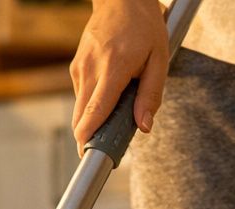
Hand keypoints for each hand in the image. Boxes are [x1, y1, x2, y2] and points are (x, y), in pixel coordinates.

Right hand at [70, 0, 169, 145]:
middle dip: (90, 135)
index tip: (87, 155)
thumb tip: (144, 126)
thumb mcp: (159, 59)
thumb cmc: (144, 27)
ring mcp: (79, 67)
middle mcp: (91, 69)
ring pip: (81, 107)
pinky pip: (82, 95)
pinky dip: (93, 102)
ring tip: (115, 111)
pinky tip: (109, 92)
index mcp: (114, 67)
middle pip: (82, 115)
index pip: (95, 110)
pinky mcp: (75, 67)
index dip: (89, 136)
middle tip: (105, 146)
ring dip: (94, 118)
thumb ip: (151, 94)